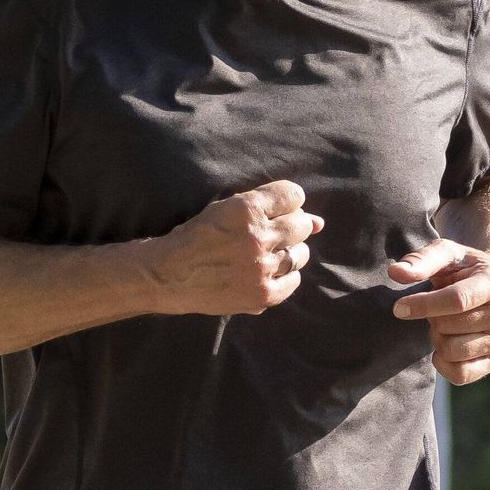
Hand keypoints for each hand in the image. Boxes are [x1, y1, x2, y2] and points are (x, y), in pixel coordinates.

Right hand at [147, 181, 320, 316]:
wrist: (170, 275)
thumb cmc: (196, 237)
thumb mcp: (225, 209)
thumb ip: (270, 207)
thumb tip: (320, 222)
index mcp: (247, 208)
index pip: (293, 195)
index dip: (288, 202)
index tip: (278, 210)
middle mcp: (258, 237)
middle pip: (302, 225)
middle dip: (291, 226)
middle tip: (270, 235)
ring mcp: (262, 268)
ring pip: (301, 254)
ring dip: (289, 252)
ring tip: (264, 255)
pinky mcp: (262, 294)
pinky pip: (294, 281)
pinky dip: (284, 276)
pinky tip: (266, 273)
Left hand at [387, 236, 489, 383]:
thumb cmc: (468, 268)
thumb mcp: (448, 254)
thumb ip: (422, 260)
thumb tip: (395, 272)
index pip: (457, 300)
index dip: (424, 305)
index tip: (399, 307)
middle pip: (449, 327)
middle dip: (431, 318)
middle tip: (435, 309)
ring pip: (452, 351)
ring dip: (437, 339)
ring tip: (443, 324)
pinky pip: (460, 375)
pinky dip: (443, 363)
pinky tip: (444, 345)